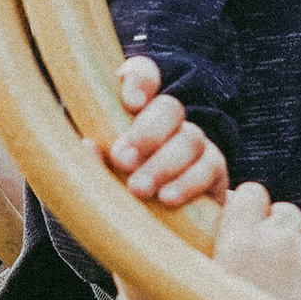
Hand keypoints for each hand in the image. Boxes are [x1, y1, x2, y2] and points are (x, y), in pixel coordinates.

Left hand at [104, 54, 229, 211]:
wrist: (155, 225)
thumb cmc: (117, 188)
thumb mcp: (101, 172)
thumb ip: (95, 158)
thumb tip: (88, 146)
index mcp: (135, 111)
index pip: (142, 74)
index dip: (140, 80)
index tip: (132, 102)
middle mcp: (168, 121)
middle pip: (169, 108)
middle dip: (147, 134)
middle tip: (122, 160)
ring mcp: (194, 143)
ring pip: (190, 139)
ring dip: (162, 165)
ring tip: (138, 188)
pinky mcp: (213, 170)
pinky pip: (208, 168)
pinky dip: (187, 183)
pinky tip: (166, 198)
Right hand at [203, 183, 300, 299]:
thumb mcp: (209, 292)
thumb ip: (226, 252)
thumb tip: (236, 230)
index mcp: (237, 240)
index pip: (253, 193)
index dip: (255, 212)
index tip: (254, 232)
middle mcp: (277, 240)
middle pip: (287, 214)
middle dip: (283, 236)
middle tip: (278, 271)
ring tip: (298, 295)